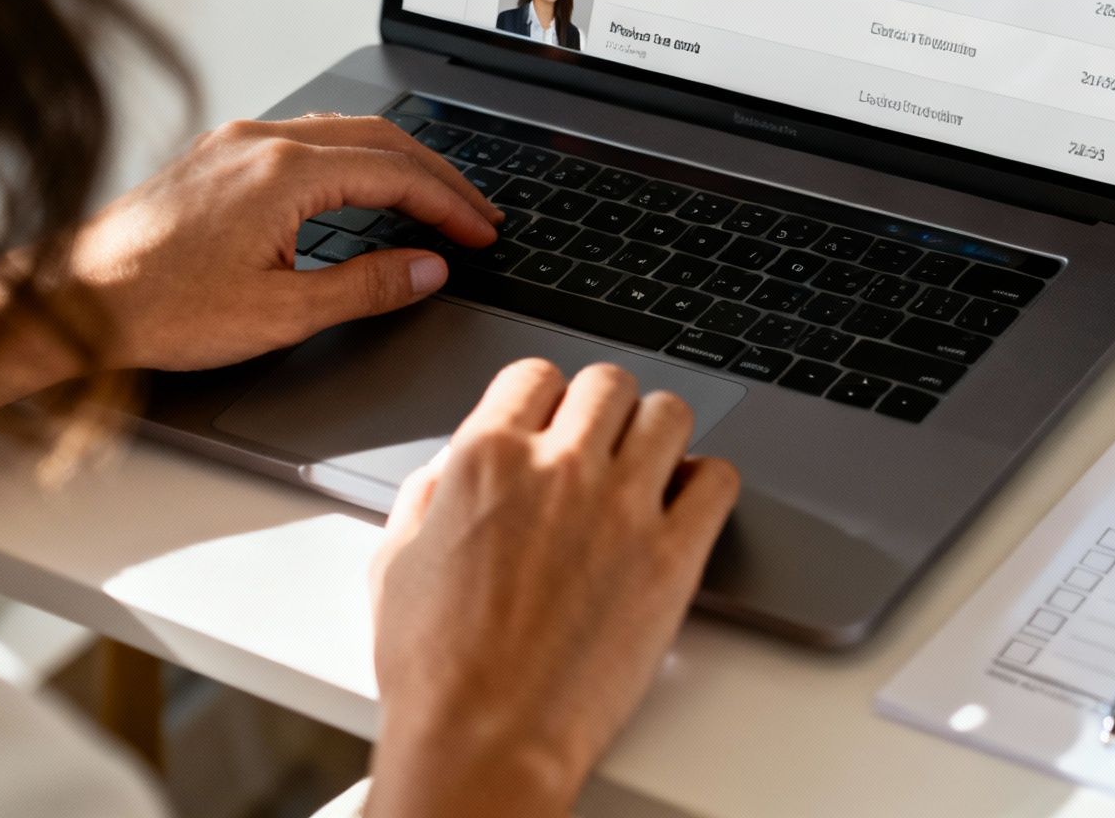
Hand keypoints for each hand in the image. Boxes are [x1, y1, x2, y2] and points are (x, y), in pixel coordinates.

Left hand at [66, 115, 501, 372]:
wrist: (72, 301)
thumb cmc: (158, 307)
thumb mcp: (281, 312)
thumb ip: (367, 286)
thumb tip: (427, 268)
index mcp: (284, 173)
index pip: (398, 174)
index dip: (451, 204)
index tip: (481, 232)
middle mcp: (261, 142)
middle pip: (381, 139)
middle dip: (439, 177)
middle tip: (477, 212)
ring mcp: (236, 143)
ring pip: (345, 132)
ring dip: (399, 163)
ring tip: (435, 198)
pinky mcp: (218, 156)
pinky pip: (308, 138)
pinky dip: (355, 159)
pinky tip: (366, 185)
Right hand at [365, 360, 739, 817]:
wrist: (486, 738)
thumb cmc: (437, 670)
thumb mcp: (396, 563)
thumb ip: (428, 497)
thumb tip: (450, 469)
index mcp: (487, 460)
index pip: (535, 375)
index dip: (545, 398)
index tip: (553, 420)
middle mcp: (560, 469)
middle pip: (608, 384)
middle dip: (604, 409)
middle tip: (603, 444)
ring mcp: (622, 508)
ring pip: (669, 415)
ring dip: (659, 435)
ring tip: (648, 468)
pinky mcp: (673, 555)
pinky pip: (718, 481)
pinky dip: (707, 484)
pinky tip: (686, 504)